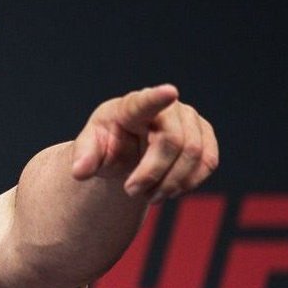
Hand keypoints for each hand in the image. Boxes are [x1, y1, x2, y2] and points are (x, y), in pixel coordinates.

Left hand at [70, 84, 217, 202]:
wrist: (127, 151)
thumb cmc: (107, 145)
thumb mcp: (89, 150)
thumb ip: (84, 158)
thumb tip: (79, 171)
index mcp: (132, 107)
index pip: (145, 102)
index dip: (158, 98)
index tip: (170, 92)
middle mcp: (168, 107)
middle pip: (173, 142)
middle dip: (153, 174)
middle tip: (131, 192)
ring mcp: (190, 119)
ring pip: (195, 155)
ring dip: (170, 184)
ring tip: (149, 195)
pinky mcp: (205, 136)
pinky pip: (208, 163)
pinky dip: (188, 183)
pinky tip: (168, 189)